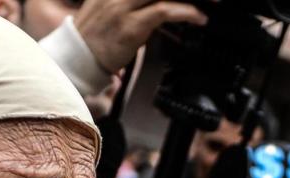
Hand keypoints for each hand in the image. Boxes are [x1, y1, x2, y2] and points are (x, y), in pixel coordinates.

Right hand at [73, 0, 204, 75]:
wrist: (77, 58)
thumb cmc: (96, 36)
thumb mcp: (111, 5)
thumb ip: (135, 1)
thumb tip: (164, 2)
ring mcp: (122, 6)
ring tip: (212, 0)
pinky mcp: (131, 26)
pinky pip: (164, 10)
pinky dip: (186, 11)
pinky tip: (199, 16)